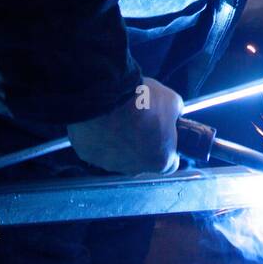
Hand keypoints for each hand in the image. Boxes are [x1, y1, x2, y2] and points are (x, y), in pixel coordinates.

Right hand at [66, 78, 182, 174]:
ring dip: (119, 141)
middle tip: (139, 122)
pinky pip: (96, 147)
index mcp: (161, 161)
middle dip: (141, 144)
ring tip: (117, 118)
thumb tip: (173, 115)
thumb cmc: (143, 101)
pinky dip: (99, 137)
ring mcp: (109, 163)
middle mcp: (135, 169)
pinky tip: (101, 120)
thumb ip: (175, 115)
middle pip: (142, 160)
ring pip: (117, 155)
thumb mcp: (173, 102)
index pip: (169, 163)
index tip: (163, 135)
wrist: (107, 95)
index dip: (167, 147)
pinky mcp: (88, 154)